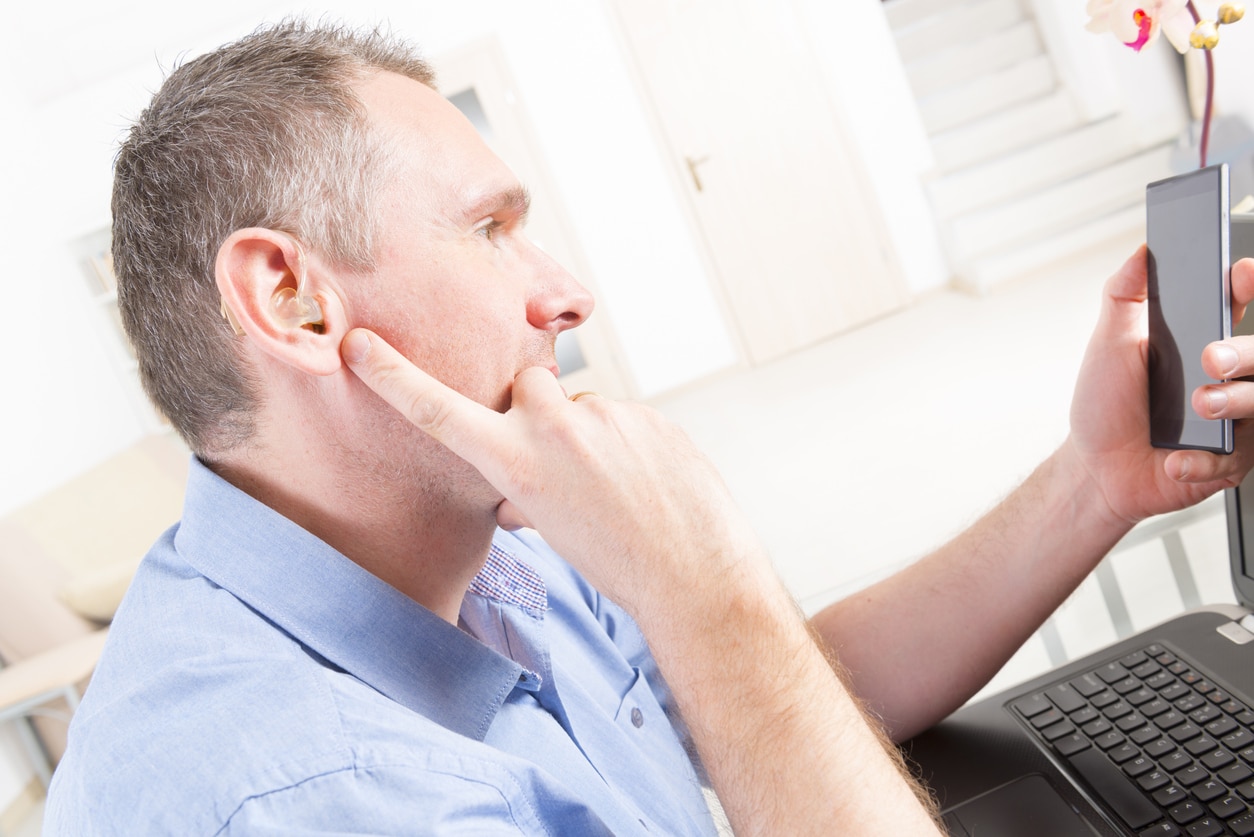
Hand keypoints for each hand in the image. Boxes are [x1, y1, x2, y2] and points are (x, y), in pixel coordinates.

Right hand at [339, 328, 765, 617]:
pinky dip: (628, 444)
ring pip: (580, 409)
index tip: (358, 343)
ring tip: (617, 486)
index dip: (393, 377)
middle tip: (565, 462)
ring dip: (588, 435)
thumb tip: (515, 491)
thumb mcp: (548, 528)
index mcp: (514, 461)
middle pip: (526, 386)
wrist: (692, 572)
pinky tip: (646, 481)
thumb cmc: (615, 563)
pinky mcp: (644, 413)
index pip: (438, 410)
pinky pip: (622, 420)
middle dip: (535, 410)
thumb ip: (523, 489)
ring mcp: (602, 415)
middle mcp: (551, 427)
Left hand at [1067, 246, 1253, 523]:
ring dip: (1235, 402)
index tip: (1243, 274)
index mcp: (1201, 342)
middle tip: (1212, 359)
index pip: (1237, 306)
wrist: (1094, 466)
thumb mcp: (1108, 346)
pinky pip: (1240, 458)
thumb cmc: (1104, 404)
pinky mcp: (1228, 461)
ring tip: (1199, 405)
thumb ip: (1123, 297)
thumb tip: (1140, 253)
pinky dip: (1207, 460)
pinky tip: (1177, 460)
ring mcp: (1231, 419)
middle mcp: (1225, 378)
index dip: (1247, 286)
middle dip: (1246, 351)